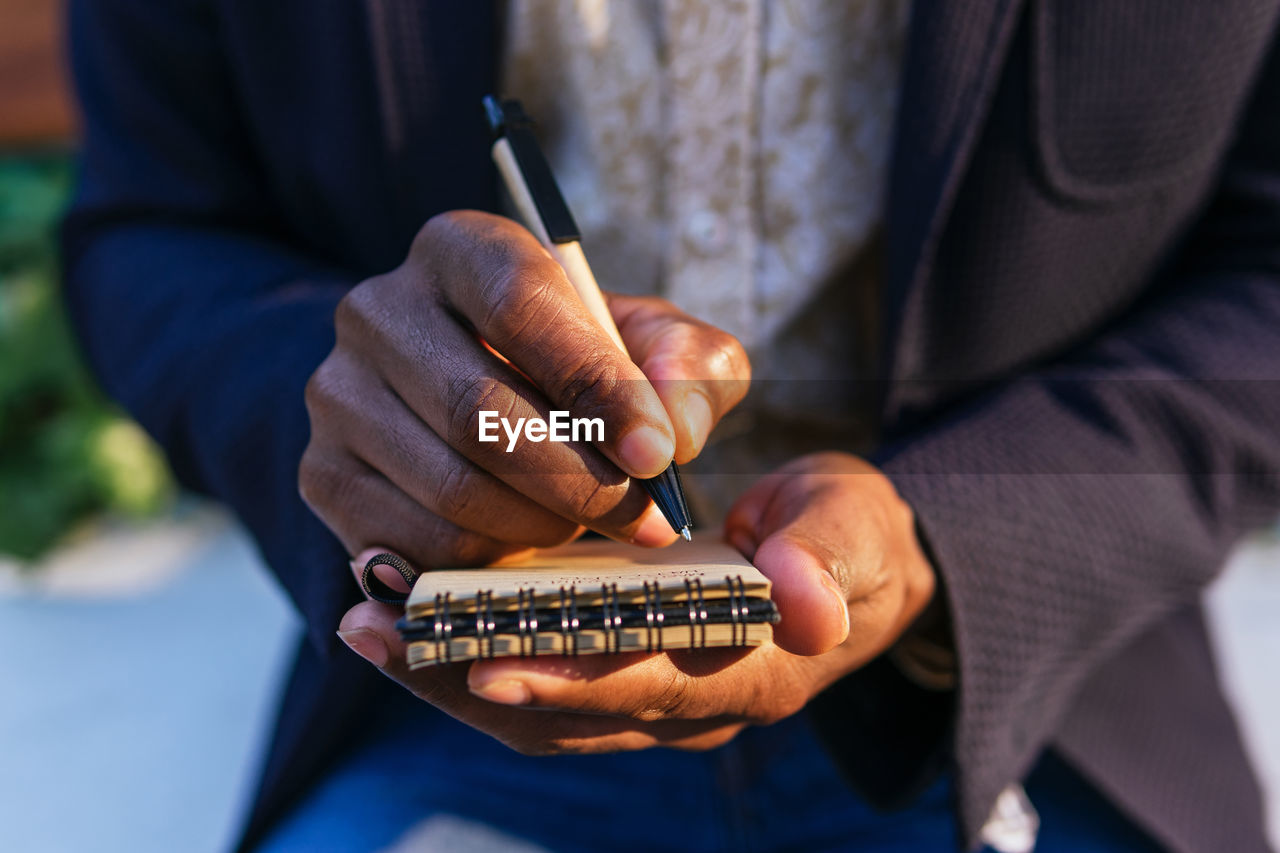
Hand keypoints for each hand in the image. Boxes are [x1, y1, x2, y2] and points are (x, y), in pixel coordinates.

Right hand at [299, 210, 749, 567]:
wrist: (485, 397)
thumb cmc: (582, 365)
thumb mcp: (654, 344)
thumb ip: (690, 367)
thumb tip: (675, 430)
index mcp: (460, 249)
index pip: (520, 304)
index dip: (595, 385)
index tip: (655, 453)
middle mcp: (378, 309)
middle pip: (480, 412)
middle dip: (579, 482)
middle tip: (641, 520)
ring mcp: (339, 394)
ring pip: (449, 488)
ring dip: (539, 526)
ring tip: (583, 524)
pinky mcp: (322, 473)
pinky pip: (413, 545)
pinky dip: (486, 560)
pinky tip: (524, 541)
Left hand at [337, 452, 935, 754]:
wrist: (840, 564)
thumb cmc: (845, 536)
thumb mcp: (856, 530)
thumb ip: (832, 558)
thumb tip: (799, 600)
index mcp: (752, 673)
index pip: (652, 685)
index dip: (571, 675)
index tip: (487, 658)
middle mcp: (688, 707)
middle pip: (567, 712)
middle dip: (472, 678)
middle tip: (381, 634)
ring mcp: (645, 700)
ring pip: (534, 709)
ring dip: (447, 672)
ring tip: (366, 622)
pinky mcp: (612, 676)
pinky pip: (528, 681)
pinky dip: (463, 655)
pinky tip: (402, 615)